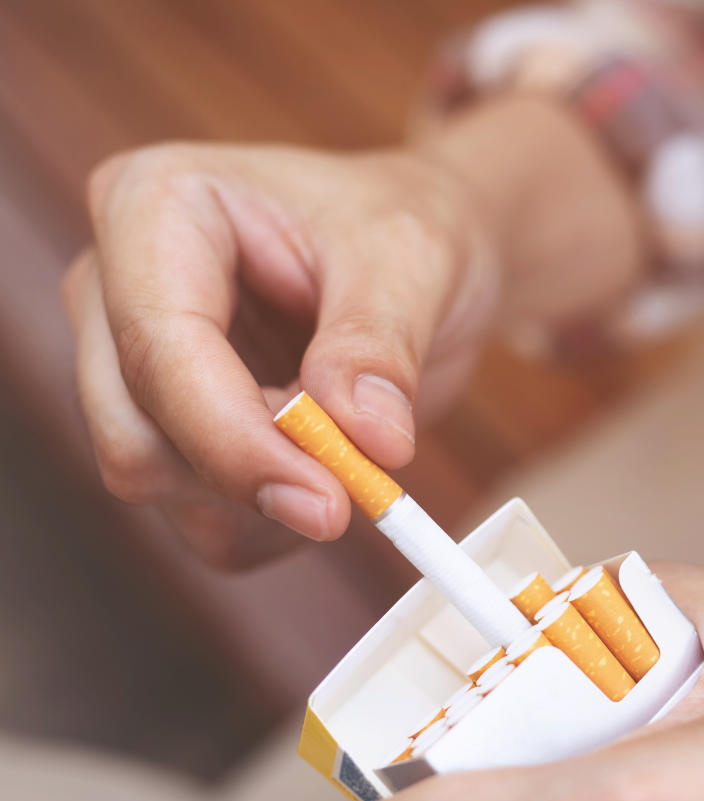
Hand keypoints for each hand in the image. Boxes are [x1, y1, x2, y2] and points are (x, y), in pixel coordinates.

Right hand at [62, 142, 498, 566]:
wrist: (416, 255)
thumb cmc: (402, 225)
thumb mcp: (411, 260)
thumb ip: (379, 345)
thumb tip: (366, 437)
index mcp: (154, 206)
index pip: (157, 349)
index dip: (235, 440)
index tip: (330, 502)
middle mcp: (115, 290)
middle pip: (133, 433)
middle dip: (250, 476)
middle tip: (363, 487)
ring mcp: (126, 367)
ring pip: (160, 484)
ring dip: (269, 497)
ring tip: (355, 435)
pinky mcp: (162, 433)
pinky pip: (200, 519)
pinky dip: (275, 518)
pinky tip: (331, 464)